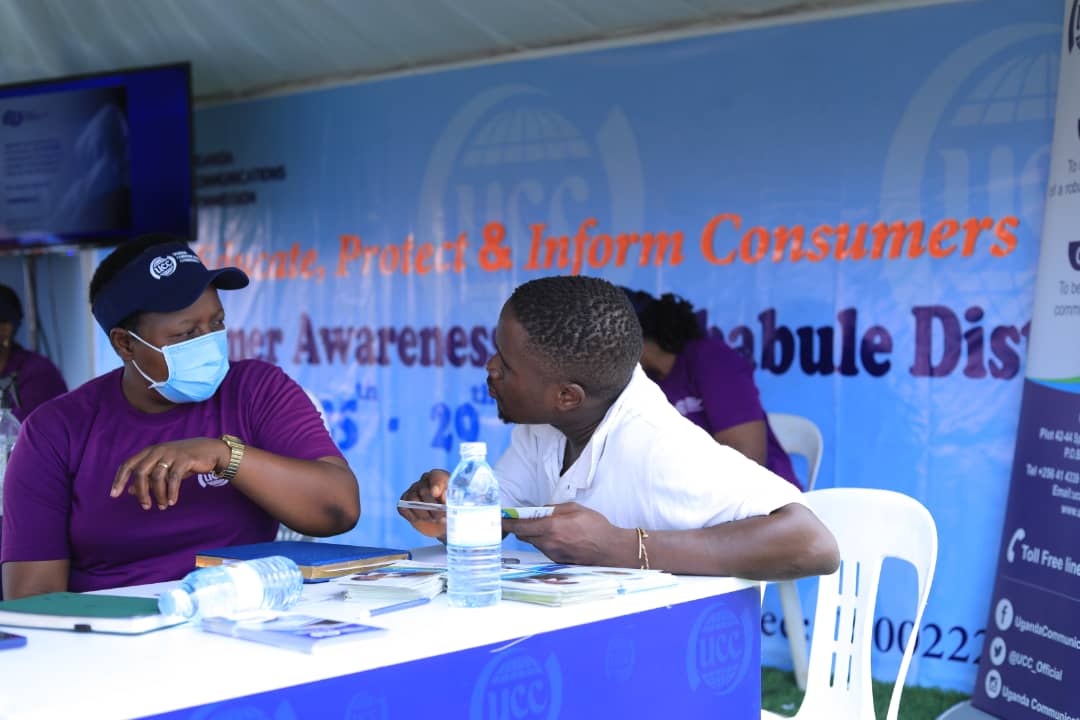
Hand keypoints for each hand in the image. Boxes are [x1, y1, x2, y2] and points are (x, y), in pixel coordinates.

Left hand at [112, 438, 229, 510]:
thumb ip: (147, 477)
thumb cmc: (184, 460)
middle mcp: (158, 450)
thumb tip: (129, 490)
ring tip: (162, 506)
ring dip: (158, 495)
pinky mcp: (184, 459)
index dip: (119, 480)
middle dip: (141, 492)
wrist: (211, 451)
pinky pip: (174, 478)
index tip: (114, 495)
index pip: (128, 465)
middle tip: (146, 506)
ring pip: (157, 477)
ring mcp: (171, 454)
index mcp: (150, 451)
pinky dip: (172, 492)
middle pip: (140, 473)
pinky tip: (172, 501)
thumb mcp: (164, 468)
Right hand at [398, 469, 448, 538]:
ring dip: (423, 513)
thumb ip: (451, 496)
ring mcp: (412, 492)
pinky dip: (412, 516)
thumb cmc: (453, 509)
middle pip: (423, 490)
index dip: (436, 485)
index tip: (436, 494)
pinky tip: (421, 520)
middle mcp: (424, 482)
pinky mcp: (404, 504)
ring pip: (412, 500)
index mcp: (439, 477)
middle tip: (441, 516)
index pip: (436, 476)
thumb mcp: (457, 502)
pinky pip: (403, 507)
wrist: (445, 523)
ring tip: (433, 519)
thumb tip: (441, 495)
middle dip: (432, 506)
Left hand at [502, 502, 625, 565]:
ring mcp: (552, 554)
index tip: (498, 520)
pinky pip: (544, 548)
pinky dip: (544, 541)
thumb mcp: (574, 508)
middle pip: (523, 535)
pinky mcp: (556, 560)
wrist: (609, 549)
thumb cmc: (595, 526)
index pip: (520, 527)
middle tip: (524, 518)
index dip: (506, 523)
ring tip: (550, 526)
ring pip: (533, 542)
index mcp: (552, 528)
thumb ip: (553, 509)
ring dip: (534, 533)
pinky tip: (559, 536)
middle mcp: (549, 543)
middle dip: (521, 526)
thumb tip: (538, 511)